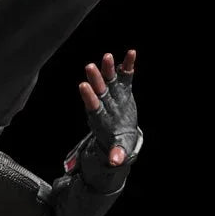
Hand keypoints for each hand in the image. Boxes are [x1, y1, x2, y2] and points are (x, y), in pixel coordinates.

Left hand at [78, 49, 136, 165]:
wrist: (121, 133)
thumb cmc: (117, 142)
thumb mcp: (118, 149)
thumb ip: (116, 153)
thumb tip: (115, 162)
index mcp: (101, 118)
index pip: (93, 105)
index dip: (88, 96)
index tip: (83, 86)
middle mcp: (105, 103)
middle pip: (99, 90)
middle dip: (95, 79)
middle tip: (89, 66)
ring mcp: (114, 95)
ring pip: (110, 80)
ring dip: (108, 68)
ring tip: (108, 56)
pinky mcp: (124, 89)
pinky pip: (126, 76)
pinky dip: (128, 65)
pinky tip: (132, 53)